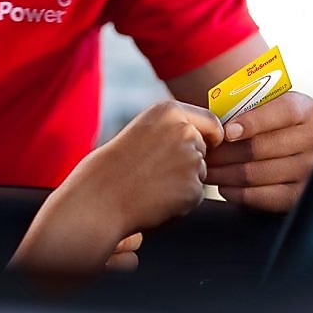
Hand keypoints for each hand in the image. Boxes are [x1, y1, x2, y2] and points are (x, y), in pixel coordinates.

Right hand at [10, 101, 222, 273]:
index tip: (204, 146)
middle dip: (189, 162)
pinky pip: (196, 196)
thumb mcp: (144, 130)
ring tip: (151, 184)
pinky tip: (156, 199)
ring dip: (184, 182)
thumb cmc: (116, 166)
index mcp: (169, 111)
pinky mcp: (193, 188)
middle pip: (204, 149)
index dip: (210, 137)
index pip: (212, 122)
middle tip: (155, 171)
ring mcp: (191, 159)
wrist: (100, 197)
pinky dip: (181, 201)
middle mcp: (184, 131)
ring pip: (200, 173)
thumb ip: (173, 128)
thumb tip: (207, 136)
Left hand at [205, 90, 312, 212]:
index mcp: (305, 109)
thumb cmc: (267, 129)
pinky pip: (264, 197)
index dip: (253, 121)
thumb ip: (246, 110)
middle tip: (203, 155)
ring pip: (257, 173)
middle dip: (224, 153)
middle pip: (262, 147)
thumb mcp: (264, 111)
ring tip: (207, 171)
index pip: (283, 111)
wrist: (290, 155)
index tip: (227, 131)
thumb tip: (214, 123)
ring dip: (225, 174)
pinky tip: (225, 188)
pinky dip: (239, 193)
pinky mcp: (303, 195)